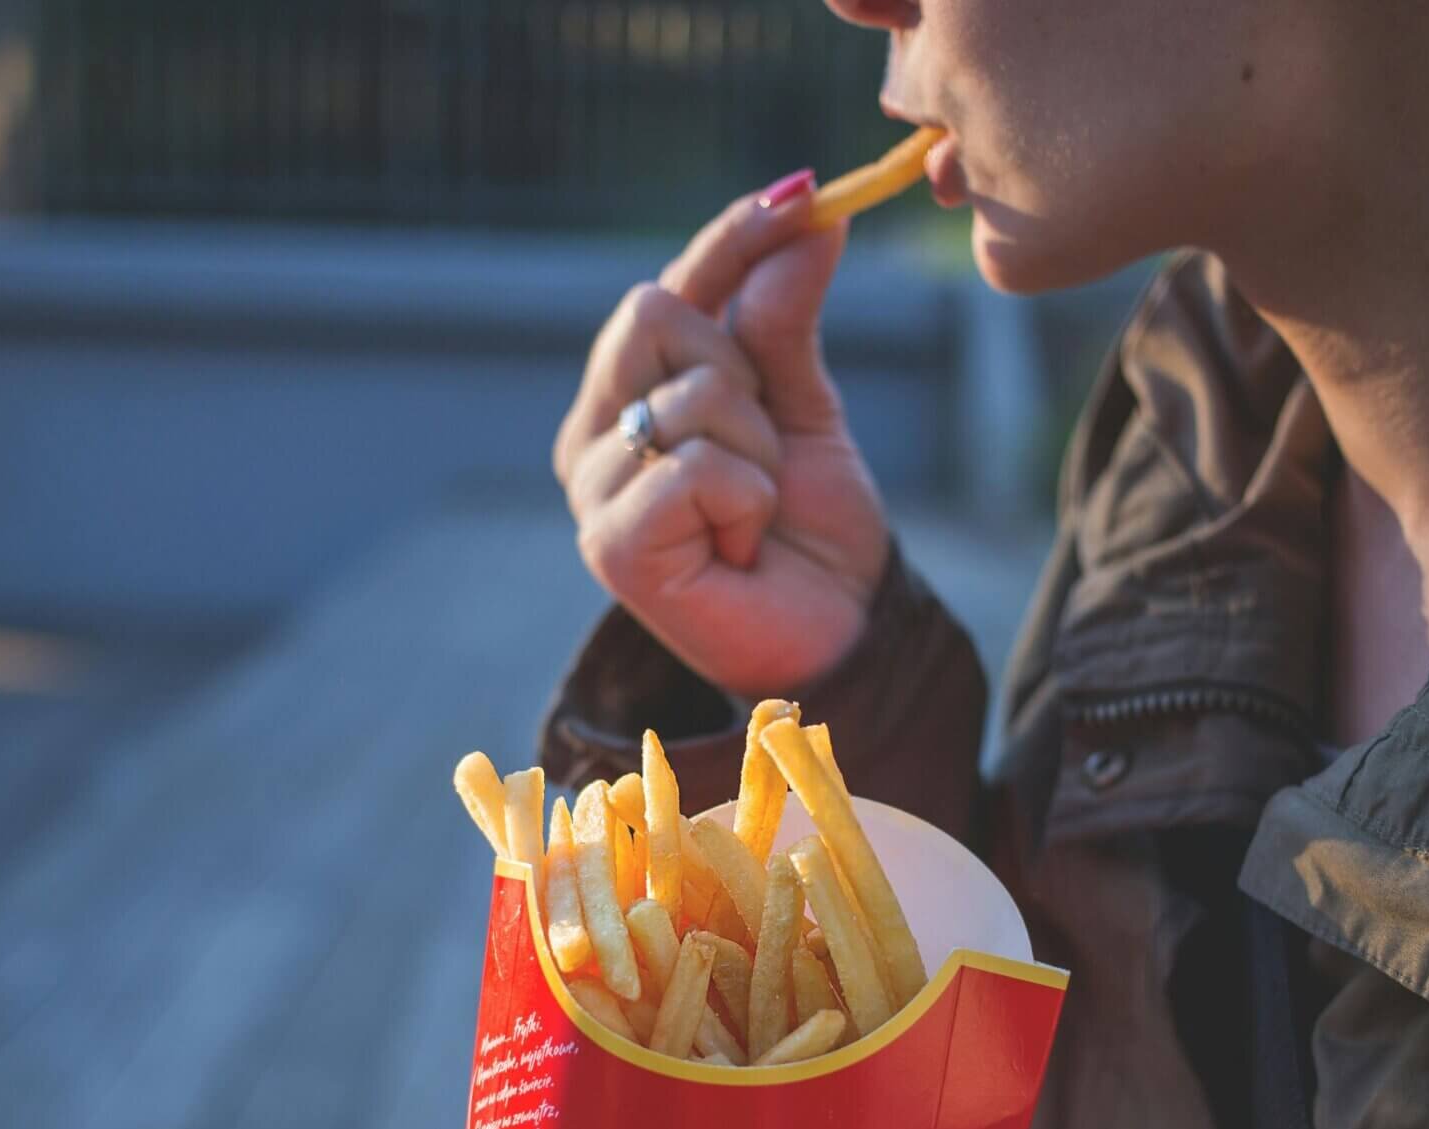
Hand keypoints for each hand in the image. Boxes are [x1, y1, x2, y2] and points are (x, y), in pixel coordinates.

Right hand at [551, 177, 891, 698]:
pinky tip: (740, 548)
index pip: (666, 286)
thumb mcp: (805, 407)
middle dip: (743, 370)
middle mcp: (592, 436)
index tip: (806, 192)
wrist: (837, 636)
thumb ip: (786, 319)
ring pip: (690, 393)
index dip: (730, 237)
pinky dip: (747, 500)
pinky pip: (696, 466)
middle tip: (766, 450)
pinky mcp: (610, 546)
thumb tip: (810, 216)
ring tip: (756, 514)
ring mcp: (591, 492)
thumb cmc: (809, 531)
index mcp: (625, 395)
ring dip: (758, 451)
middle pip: (654, 312)